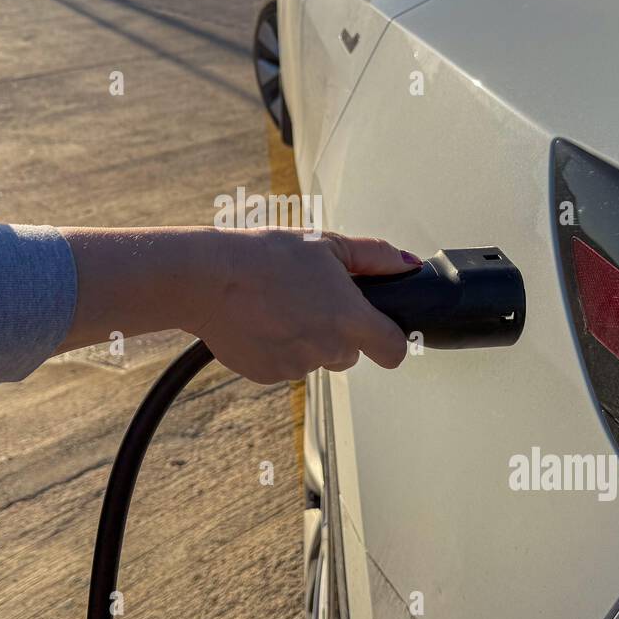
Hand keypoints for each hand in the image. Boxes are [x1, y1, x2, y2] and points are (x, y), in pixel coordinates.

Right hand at [193, 228, 418, 383]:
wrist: (209, 279)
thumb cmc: (267, 256)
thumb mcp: (326, 243)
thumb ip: (375, 257)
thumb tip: (409, 264)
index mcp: (351, 319)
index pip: (394, 352)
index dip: (390, 342)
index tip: (379, 332)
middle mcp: (329, 349)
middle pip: (349, 354)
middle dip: (337, 333)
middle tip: (309, 301)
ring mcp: (297, 366)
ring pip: (314, 359)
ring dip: (304, 340)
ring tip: (277, 306)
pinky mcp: (268, 375)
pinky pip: (282, 366)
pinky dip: (275, 349)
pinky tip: (258, 321)